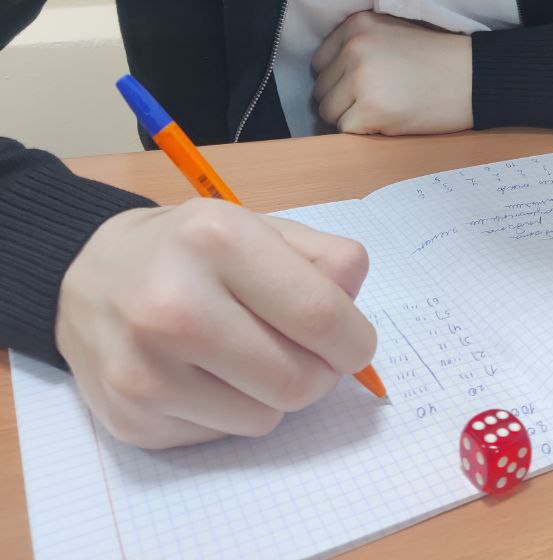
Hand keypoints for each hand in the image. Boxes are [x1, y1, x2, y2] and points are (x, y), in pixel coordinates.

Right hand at [54, 200, 375, 449]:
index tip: (355, 342)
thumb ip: (320, 257)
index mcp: (216, 241)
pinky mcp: (133, 421)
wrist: (88, 279)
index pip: (318, 316)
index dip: (354, 339)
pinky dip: (232, 410)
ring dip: (275, 394)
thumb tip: (354, 305)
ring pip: (265, 419)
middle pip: (297, 380)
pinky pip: (223, 436)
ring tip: (249, 353)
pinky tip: (205, 372)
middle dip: (321, 372)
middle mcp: (172, 306)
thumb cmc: (190, 250)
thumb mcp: (257, 226)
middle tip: (307, 350)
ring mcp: (146, 371)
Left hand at [311, 11, 472, 134]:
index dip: (339, 79)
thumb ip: (359, 44)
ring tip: (384, 109)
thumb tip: (327, 74)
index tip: (364, 84)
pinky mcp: (371, 108)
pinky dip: (364, 131)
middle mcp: (354, 47)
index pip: (320, 63)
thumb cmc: (437, 58)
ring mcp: (361, 78)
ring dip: (351, 117)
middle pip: (321, 89)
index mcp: (356, 25)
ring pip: (328, 112)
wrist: (474, 77)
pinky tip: (389, 120)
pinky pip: (345, 130)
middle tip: (379, 98)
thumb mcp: (392, 32)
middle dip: (343, 100)